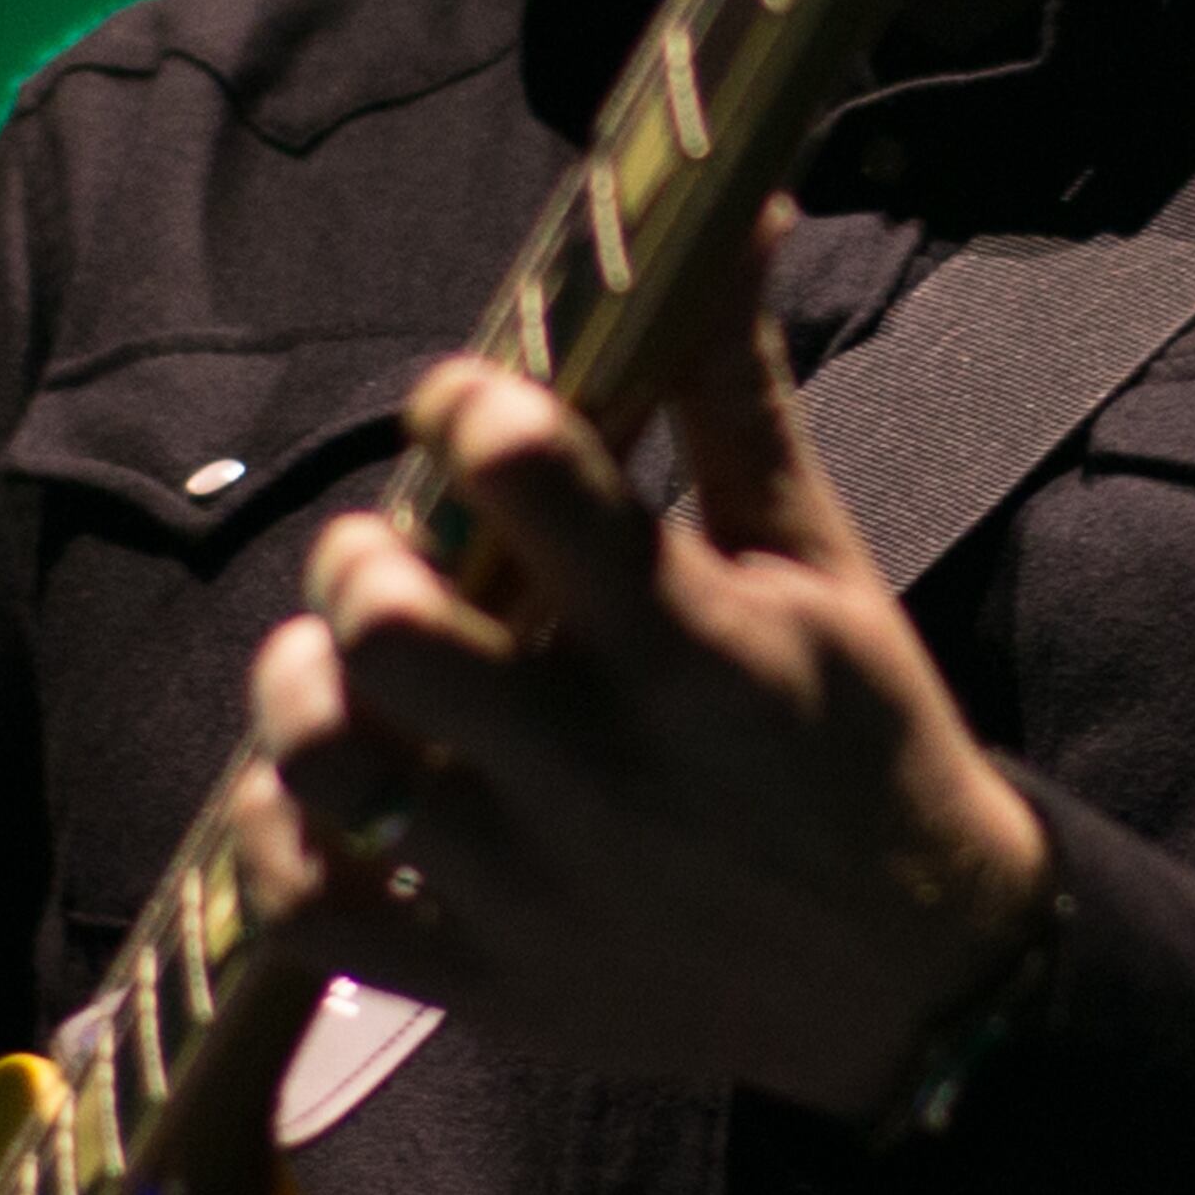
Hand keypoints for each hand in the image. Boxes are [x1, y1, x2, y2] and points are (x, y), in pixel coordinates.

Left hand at [240, 222, 1051, 1117]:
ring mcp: (532, 888)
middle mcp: (600, 767)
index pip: (536, 481)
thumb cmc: (860, 744)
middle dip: (364, 563)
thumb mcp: (821, 563)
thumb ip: (734, 393)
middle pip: (395, 632)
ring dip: (301, 695)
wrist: (913, 983)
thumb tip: (731, 210)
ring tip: (336, 666)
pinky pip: (311, 916)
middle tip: (391, 556)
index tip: (466, 405)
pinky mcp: (487, 984)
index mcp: (693, 645)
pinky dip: (281, 842)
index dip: (469, 411)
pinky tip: (323, 792)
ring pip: (333, 768)